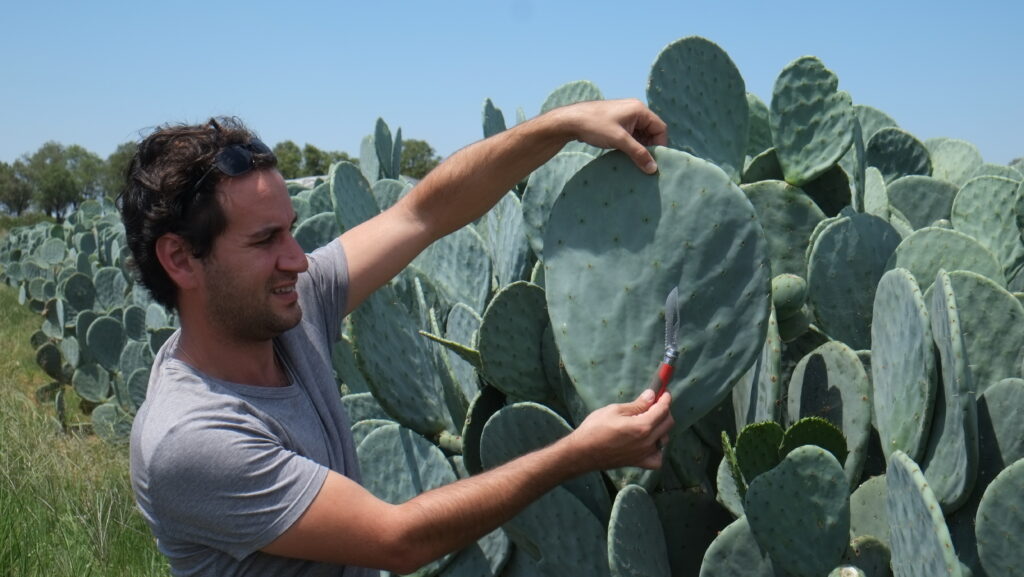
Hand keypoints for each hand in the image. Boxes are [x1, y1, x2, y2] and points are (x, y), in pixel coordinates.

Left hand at [553, 99, 668, 173]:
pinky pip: (631, 135)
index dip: (660, 145)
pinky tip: (626, 156)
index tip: (655, 161)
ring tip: (635, 162)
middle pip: (651, 131)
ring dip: (639, 148)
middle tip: (645, 164)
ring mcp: (625, 116)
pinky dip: (631, 145)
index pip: (660, 128)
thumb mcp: (619, 140)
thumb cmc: (595, 126)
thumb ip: (638, 153)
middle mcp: (635, 110)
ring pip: (641, 135)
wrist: (570, 121)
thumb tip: (653, 169)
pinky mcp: (617, 123)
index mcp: (639, 109)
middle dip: (649, 147)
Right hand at [566, 389, 674, 471]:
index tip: (664, 392)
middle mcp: (648, 441)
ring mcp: (645, 454)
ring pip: (664, 439)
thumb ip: (637, 405)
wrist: (583, 452)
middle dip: (664, 411)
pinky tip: (649, 444)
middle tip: (654, 404)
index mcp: (642, 426)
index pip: (663, 410)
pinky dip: (657, 450)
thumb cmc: (595, 428)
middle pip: (667, 423)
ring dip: (661, 428)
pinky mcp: (639, 463)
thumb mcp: (614, 410)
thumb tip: (651, 395)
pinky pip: (658, 458)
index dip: (665, 398)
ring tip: (648, 422)